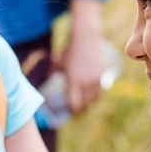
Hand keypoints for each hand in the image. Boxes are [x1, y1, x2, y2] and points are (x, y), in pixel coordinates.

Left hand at [58, 0, 104, 114]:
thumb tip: (47, 81)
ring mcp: (96, 78)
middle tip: (78, 113)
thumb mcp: (58, 63)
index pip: (75, 104)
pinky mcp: (103, 74)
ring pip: (95, 99)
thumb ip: (52, 73)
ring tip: (86, 107)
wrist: (85, 38)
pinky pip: (101, 90)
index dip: (73, 111)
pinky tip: (92, 97)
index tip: (70, 113)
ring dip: (90, 104)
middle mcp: (86, 82)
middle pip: (86, 104)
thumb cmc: (69, 50)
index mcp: (74, 81)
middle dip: (82, 110)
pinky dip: (97, 96)